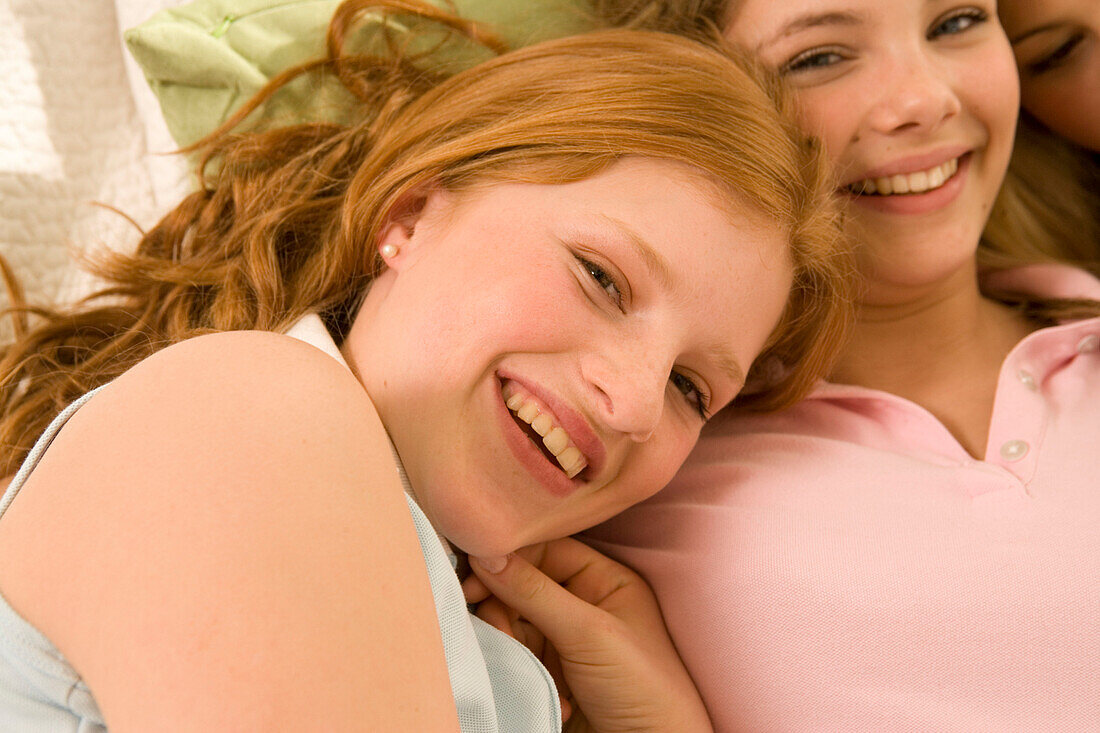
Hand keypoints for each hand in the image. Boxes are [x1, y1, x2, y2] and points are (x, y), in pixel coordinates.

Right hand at [463, 539, 712, 732]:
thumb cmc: (641, 685)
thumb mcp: (587, 632)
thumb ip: (533, 591)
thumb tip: (486, 553)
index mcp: (604, 580)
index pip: (546, 550)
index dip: (509, 557)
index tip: (474, 572)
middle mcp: (582, 603)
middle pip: (521, 584)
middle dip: (501, 602)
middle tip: (489, 621)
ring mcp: (564, 639)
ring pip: (511, 619)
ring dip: (505, 637)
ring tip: (516, 661)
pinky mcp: (548, 671)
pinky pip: (513, 652)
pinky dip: (512, 665)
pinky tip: (532, 683)